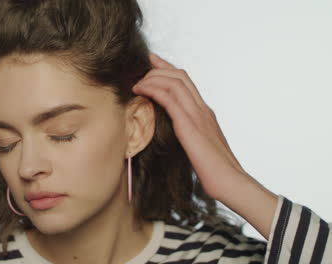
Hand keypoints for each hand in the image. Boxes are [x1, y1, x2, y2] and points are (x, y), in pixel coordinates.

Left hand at [132, 52, 251, 200]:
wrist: (230, 181)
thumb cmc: (215, 170)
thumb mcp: (199, 147)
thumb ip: (189, 135)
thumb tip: (174, 134)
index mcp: (205, 113)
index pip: (186, 83)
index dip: (169, 69)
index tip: (153, 62)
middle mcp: (202, 109)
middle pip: (180, 76)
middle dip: (159, 67)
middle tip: (141, 66)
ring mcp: (198, 115)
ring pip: (175, 83)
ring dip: (153, 78)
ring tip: (137, 82)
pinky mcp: (190, 125)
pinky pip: (170, 99)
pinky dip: (154, 90)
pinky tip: (141, 91)